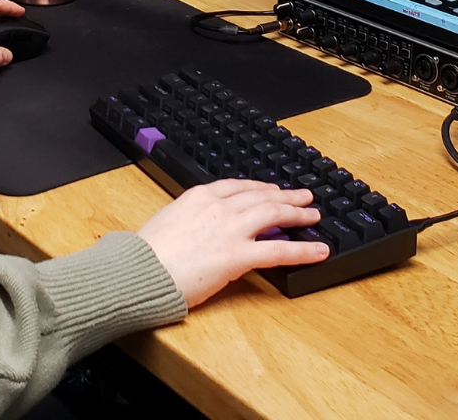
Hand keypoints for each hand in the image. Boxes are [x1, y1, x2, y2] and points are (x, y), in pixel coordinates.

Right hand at [136, 180, 327, 307]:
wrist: (138, 270)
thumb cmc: (145, 253)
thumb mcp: (167, 221)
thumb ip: (188, 218)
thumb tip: (198, 227)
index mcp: (199, 196)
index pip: (238, 186)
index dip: (260, 187)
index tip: (272, 189)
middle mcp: (218, 207)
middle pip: (262, 196)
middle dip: (286, 196)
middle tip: (304, 197)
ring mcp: (230, 230)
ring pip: (274, 214)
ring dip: (298, 214)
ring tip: (314, 216)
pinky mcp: (238, 256)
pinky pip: (279, 251)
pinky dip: (303, 250)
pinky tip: (319, 251)